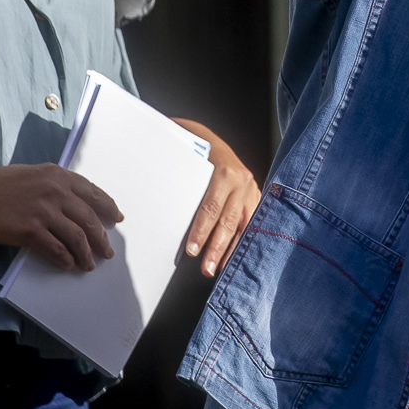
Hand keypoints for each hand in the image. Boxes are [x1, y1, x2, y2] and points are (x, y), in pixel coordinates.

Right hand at [0, 164, 122, 270]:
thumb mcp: (30, 174)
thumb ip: (53, 185)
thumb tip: (72, 202)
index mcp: (57, 175)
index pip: (93, 193)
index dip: (108, 207)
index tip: (116, 219)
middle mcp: (55, 191)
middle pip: (90, 218)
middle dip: (101, 238)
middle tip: (107, 251)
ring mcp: (43, 211)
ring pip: (77, 237)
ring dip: (87, 254)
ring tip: (89, 265)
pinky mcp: (30, 231)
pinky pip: (56, 250)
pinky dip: (66, 260)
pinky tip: (68, 265)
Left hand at [172, 119, 261, 276]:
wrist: (216, 140)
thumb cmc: (196, 148)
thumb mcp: (186, 154)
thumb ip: (175, 174)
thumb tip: (151, 193)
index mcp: (225, 171)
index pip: (211, 207)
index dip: (201, 231)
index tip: (192, 250)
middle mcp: (242, 182)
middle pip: (228, 221)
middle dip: (217, 248)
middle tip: (206, 268)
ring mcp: (252, 190)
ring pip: (242, 226)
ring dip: (230, 251)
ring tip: (217, 269)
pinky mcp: (256, 198)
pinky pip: (250, 224)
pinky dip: (240, 243)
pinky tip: (231, 258)